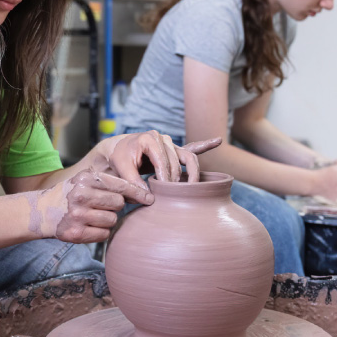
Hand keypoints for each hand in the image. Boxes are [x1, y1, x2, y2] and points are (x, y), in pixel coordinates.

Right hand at [35, 169, 154, 242]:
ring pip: (112, 220)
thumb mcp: (85, 181)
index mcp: (85, 179)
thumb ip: (109, 183)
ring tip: (91, 216)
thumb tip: (143, 194)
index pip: (120, 185)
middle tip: (100, 206)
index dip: (137, 193)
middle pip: (118, 204)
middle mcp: (80, 195)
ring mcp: (77, 215)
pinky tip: (87, 226)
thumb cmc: (70, 195)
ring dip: (107, 220)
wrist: (41, 212)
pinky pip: (104, 235)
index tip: (150, 199)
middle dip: (114, 207)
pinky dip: (100, 232)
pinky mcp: (75, 233)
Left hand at [95, 131, 221, 184]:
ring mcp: (170, 143)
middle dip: (177, 179)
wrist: (118, 150)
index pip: (164, 160)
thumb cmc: (119, 158)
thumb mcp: (121, 169)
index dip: (166, 178)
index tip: (165, 191)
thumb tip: (149, 197)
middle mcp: (162, 139)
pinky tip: (217, 141)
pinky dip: (205, 145)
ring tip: (191, 187)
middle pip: (178, 162)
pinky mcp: (175, 150)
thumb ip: (132, 182)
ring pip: (188, 158)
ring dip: (191, 174)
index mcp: (149, 139)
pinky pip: (193, 148)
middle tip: (173, 195)